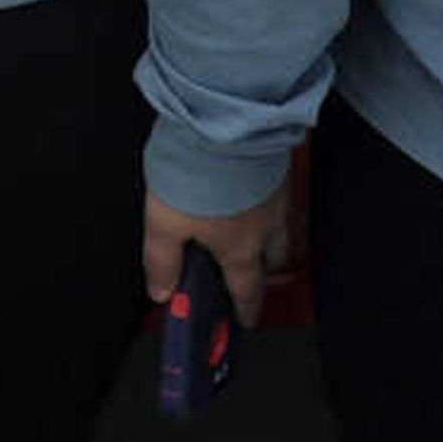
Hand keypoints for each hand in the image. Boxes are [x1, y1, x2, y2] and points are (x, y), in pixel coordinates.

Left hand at [143, 181, 287, 324]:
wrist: (223, 121)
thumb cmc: (197, 171)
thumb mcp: (164, 223)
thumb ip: (162, 261)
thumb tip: (161, 291)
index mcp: (239, 247)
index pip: (246, 291)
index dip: (245, 310)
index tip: (245, 320)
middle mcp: (265, 227)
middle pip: (273, 263)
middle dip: (263, 275)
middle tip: (249, 279)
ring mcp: (275, 197)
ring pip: (280, 231)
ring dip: (270, 241)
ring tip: (249, 237)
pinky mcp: (276, 169)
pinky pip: (278, 200)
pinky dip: (267, 207)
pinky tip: (250, 195)